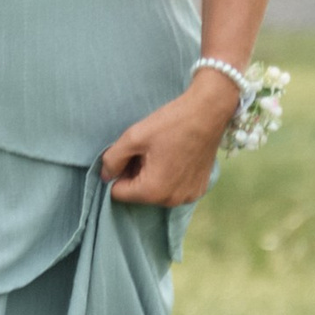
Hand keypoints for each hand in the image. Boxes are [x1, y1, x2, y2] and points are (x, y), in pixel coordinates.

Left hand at [99, 80, 236, 209]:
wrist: (208, 113)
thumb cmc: (170, 123)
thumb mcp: (133, 137)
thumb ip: (112, 159)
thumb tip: (105, 176)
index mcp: (153, 191)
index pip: (118, 193)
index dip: (119, 172)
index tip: (131, 154)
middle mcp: (172, 201)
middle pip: (138, 194)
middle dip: (136, 175)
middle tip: (147, 150)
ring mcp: (188, 197)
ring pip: (156, 192)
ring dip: (153, 176)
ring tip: (162, 152)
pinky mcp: (199, 189)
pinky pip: (174, 189)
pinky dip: (170, 177)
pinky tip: (176, 157)